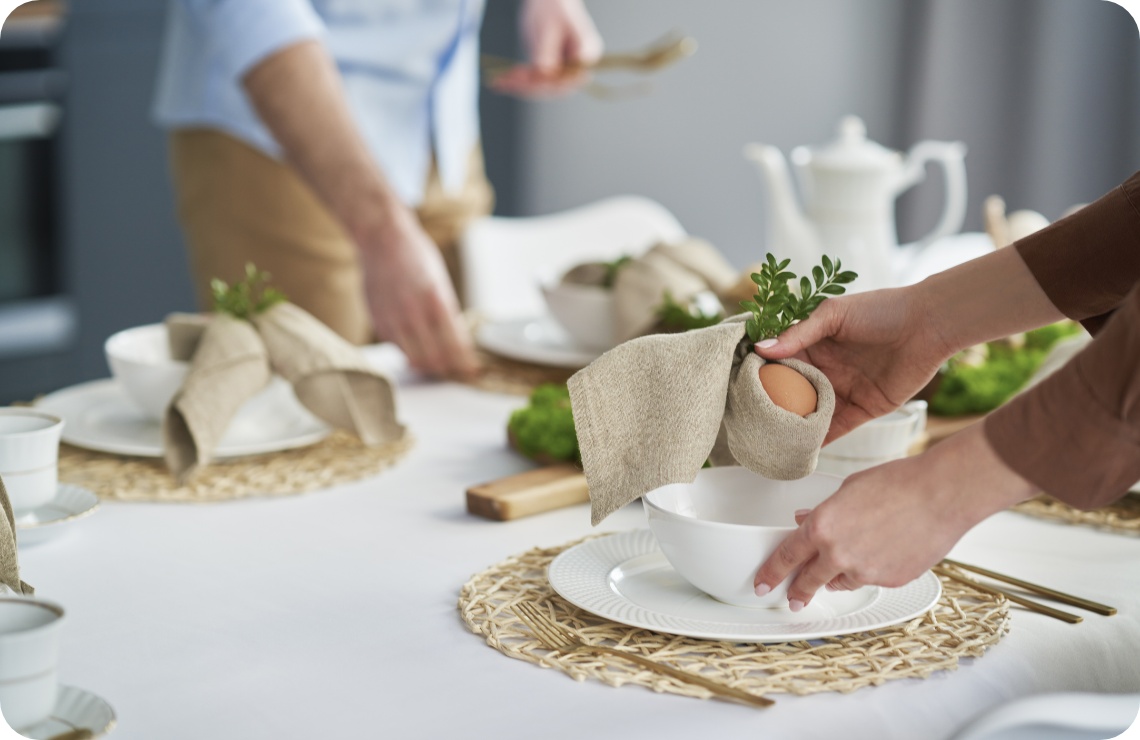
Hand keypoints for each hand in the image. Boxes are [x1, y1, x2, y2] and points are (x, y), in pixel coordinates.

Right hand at [358, 209, 479, 378]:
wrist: (382, 240)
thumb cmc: (415, 256)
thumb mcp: (441, 282)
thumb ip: (448, 313)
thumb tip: (458, 342)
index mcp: (435, 301)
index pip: (455, 346)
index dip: (466, 363)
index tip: (473, 371)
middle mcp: (413, 314)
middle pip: (435, 360)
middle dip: (449, 369)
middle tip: (457, 370)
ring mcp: (393, 320)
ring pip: (414, 359)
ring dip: (429, 365)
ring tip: (439, 363)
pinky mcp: (378, 322)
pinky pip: (398, 348)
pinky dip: (410, 351)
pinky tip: (417, 344)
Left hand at [491, 0, 602, 96]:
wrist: (548, 0)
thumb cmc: (553, 7)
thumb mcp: (549, 27)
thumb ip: (547, 51)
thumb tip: (544, 74)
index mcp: (587, 54)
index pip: (571, 77)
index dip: (551, 82)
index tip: (531, 78)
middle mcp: (577, 67)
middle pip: (555, 86)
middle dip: (529, 86)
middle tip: (508, 80)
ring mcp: (562, 71)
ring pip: (541, 87)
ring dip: (519, 86)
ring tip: (499, 81)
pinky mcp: (548, 71)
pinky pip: (532, 81)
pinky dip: (516, 82)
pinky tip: (500, 82)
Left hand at [752, 423, 1036, 609]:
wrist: (941, 494)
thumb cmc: (898, 483)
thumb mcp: (848, 489)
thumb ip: (822, 511)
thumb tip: (804, 520)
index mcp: (822, 527)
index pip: (786, 556)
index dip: (771, 573)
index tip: (762, 584)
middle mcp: (839, 554)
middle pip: (809, 581)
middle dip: (798, 591)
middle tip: (792, 598)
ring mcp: (866, 572)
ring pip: (842, 582)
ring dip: (838, 576)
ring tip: (850, 560)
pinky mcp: (890, 581)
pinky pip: (871, 580)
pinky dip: (870, 571)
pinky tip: (884, 552)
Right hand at [755, 286, 956, 443]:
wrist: (929, 324)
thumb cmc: (882, 309)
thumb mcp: (834, 314)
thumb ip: (798, 334)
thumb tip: (761, 349)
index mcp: (813, 344)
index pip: (779, 362)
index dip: (759, 374)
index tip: (737, 387)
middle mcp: (824, 369)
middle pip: (791, 392)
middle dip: (772, 406)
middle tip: (746, 421)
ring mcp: (842, 390)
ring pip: (810, 413)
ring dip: (792, 426)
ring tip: (768, 441)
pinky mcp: (863, 409)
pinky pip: (836, 428)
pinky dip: (820, 440)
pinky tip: (800, 451)